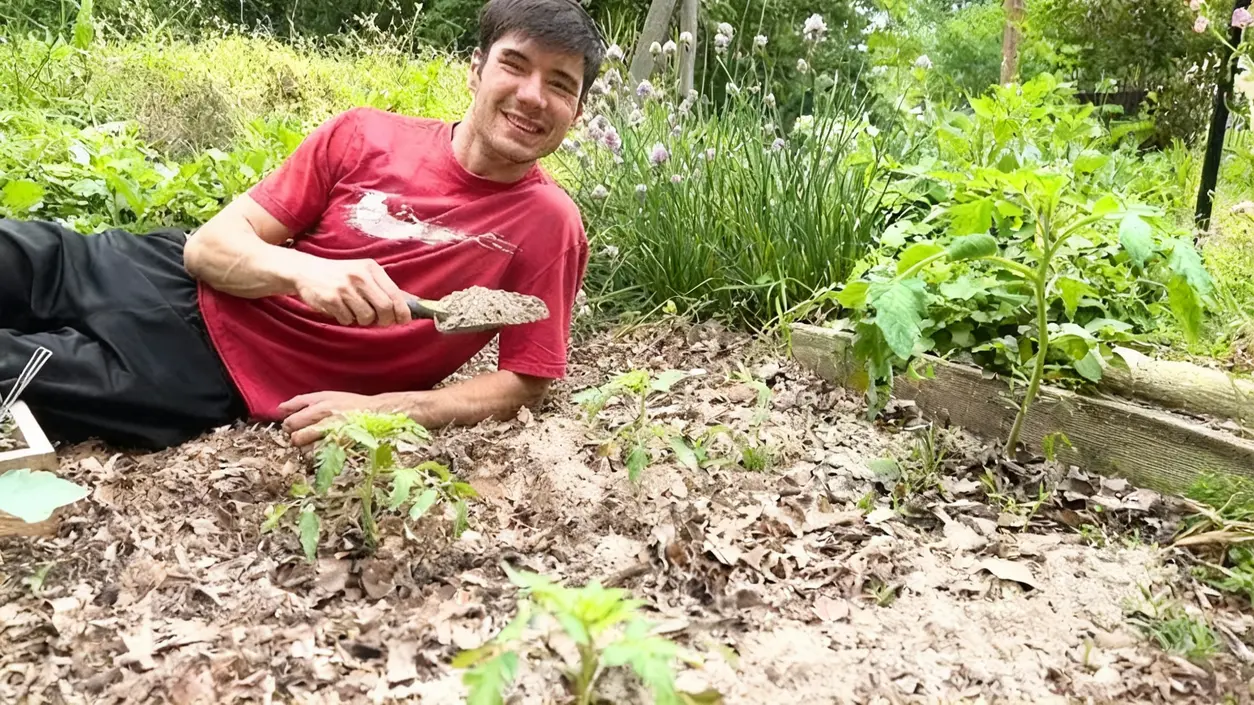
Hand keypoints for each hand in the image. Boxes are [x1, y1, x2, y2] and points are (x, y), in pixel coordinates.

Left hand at [279, 391, 378, 447]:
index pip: (291, 423)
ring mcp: (334, 439)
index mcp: (321, 408)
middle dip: (297, 438)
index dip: (290, 426)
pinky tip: (323, 449)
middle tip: (304, 435)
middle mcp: (327, 423)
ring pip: (306, 451)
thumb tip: (278, 409)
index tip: (296, 426)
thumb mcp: (325, 395)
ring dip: (307, 448)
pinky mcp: (341, 450)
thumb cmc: (350, 403)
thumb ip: (300, 401)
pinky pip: (321, 459)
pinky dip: (318, 456)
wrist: (378, 413)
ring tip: (315, 442)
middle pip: (296, 438)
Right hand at [293, 258, 411, 326]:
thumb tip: (413, 303)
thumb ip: (384, 288)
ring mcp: (344, 288)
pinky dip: (346, 319)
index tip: (404, 320)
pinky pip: (347, 320)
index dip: (402, 311)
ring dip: (363, 320)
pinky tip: (340, 309)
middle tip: (379, 321)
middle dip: (385, 320)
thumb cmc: (340, 274)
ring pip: (366, 317)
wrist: (306, 270)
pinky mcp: (331, 299)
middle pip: (384, 308)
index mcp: (371, 268)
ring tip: (354, 311)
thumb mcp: (363, 273)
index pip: (395, 293)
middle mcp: (359, 276)